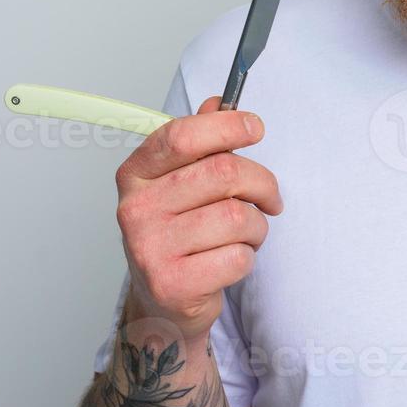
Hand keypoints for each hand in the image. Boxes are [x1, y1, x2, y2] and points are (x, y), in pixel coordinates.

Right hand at [115, 95, 284, 343]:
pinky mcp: (171, 284)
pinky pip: (237, 257)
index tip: (256, 128)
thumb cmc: (179, 234)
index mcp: (136, 174)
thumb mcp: (181, 182)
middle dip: (262, 183)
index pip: (182, 136)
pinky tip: (231, 260)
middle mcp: (136, 209)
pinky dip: (247, 257)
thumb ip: (200, 142)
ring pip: (237, 217)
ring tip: (246, 234)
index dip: (227, 126)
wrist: (163, 304)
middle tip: (270, 197)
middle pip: (223, 173)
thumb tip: (218, 102)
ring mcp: (150, 248)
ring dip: (256, 226)